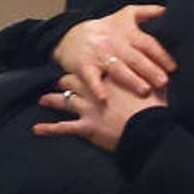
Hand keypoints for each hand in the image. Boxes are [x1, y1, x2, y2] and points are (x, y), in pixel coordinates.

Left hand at [35, 73, 165, 151]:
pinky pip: (62, 128)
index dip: (85, 67)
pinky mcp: (86, 127)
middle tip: (57, 79)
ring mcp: (88, 109)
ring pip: (64, 101)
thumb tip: (156, 69)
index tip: (79, 63)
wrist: (150, 127)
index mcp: (111, 80)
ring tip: (41, 99)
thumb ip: (148, 76)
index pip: (93, 69)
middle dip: (64, 80)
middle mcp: (95, 92)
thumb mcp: (156, 86)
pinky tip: (36, 130)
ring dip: (51, 100)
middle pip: (73, 81)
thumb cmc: (155, 107)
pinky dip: (48, 129)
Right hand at [53, 5, 172, 100]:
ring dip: (131, 80)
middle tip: (163, 82)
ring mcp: (98, 56)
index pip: (147, 44)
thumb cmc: (104, 29)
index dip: (161, 55)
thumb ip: (147, 11)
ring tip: (144, 91)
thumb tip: (167, 10)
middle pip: (135, 58)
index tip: (172, 68)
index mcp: (127, 33)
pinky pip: (91, 78)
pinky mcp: (83, 66)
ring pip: (117, 68)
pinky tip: (104, 99)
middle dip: (150, 70)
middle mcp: (114, 44)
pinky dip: (96, 88)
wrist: (69, 35)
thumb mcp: (125, 15)